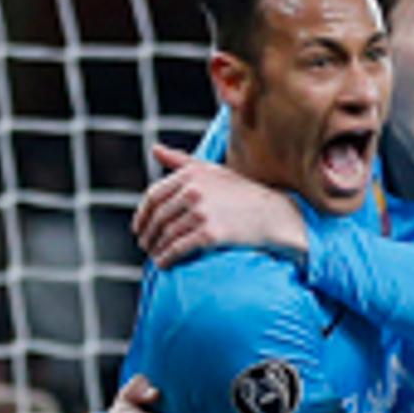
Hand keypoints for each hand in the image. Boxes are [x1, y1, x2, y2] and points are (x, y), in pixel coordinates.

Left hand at [133, 144, 307, 265]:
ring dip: (156, 248)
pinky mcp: (210, 234)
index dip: (142, 214)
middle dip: (147, 234)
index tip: (139, 227)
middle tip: (144, 245)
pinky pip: (178, 248)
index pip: (154, 195)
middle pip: (158, 217)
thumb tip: (154, 149)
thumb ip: (181, 160)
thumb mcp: (212, 170)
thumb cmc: (242, 193)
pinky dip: (166, 258)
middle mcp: (194, 191)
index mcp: (191, 174)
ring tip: (154, 255)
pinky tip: (163, 264)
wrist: (274, 215)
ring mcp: (201, 213)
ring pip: (166, 234)